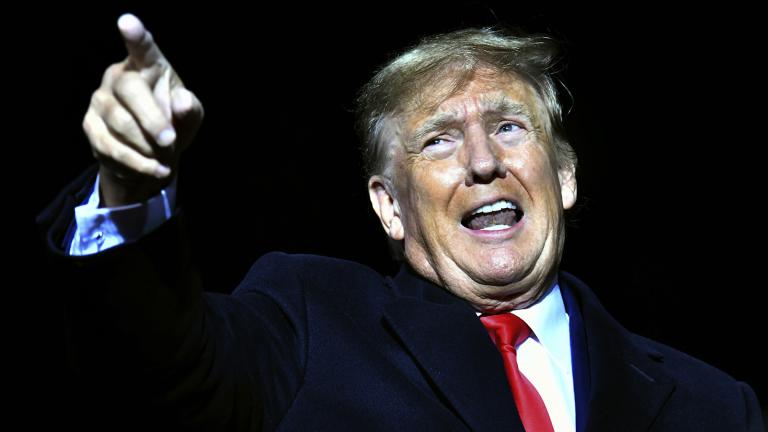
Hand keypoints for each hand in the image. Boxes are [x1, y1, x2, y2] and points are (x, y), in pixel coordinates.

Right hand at [83, 13, 202, 206]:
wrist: (153, 156)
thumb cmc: (174, 124)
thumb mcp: (191, 117)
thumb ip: (190, 108)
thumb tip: (182, 101)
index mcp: (148, 66)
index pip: (142, 48)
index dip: (136, 36)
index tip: (128, 22)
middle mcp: (118, 77)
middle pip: (130, 90)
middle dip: (152, 119)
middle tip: (170, 141)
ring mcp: (100, 100)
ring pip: (120, 122)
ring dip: (147, 146)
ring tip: (167, 157)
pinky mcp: (90, 126)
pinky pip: (111, 147)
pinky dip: (137, 163)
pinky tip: (156, 169)